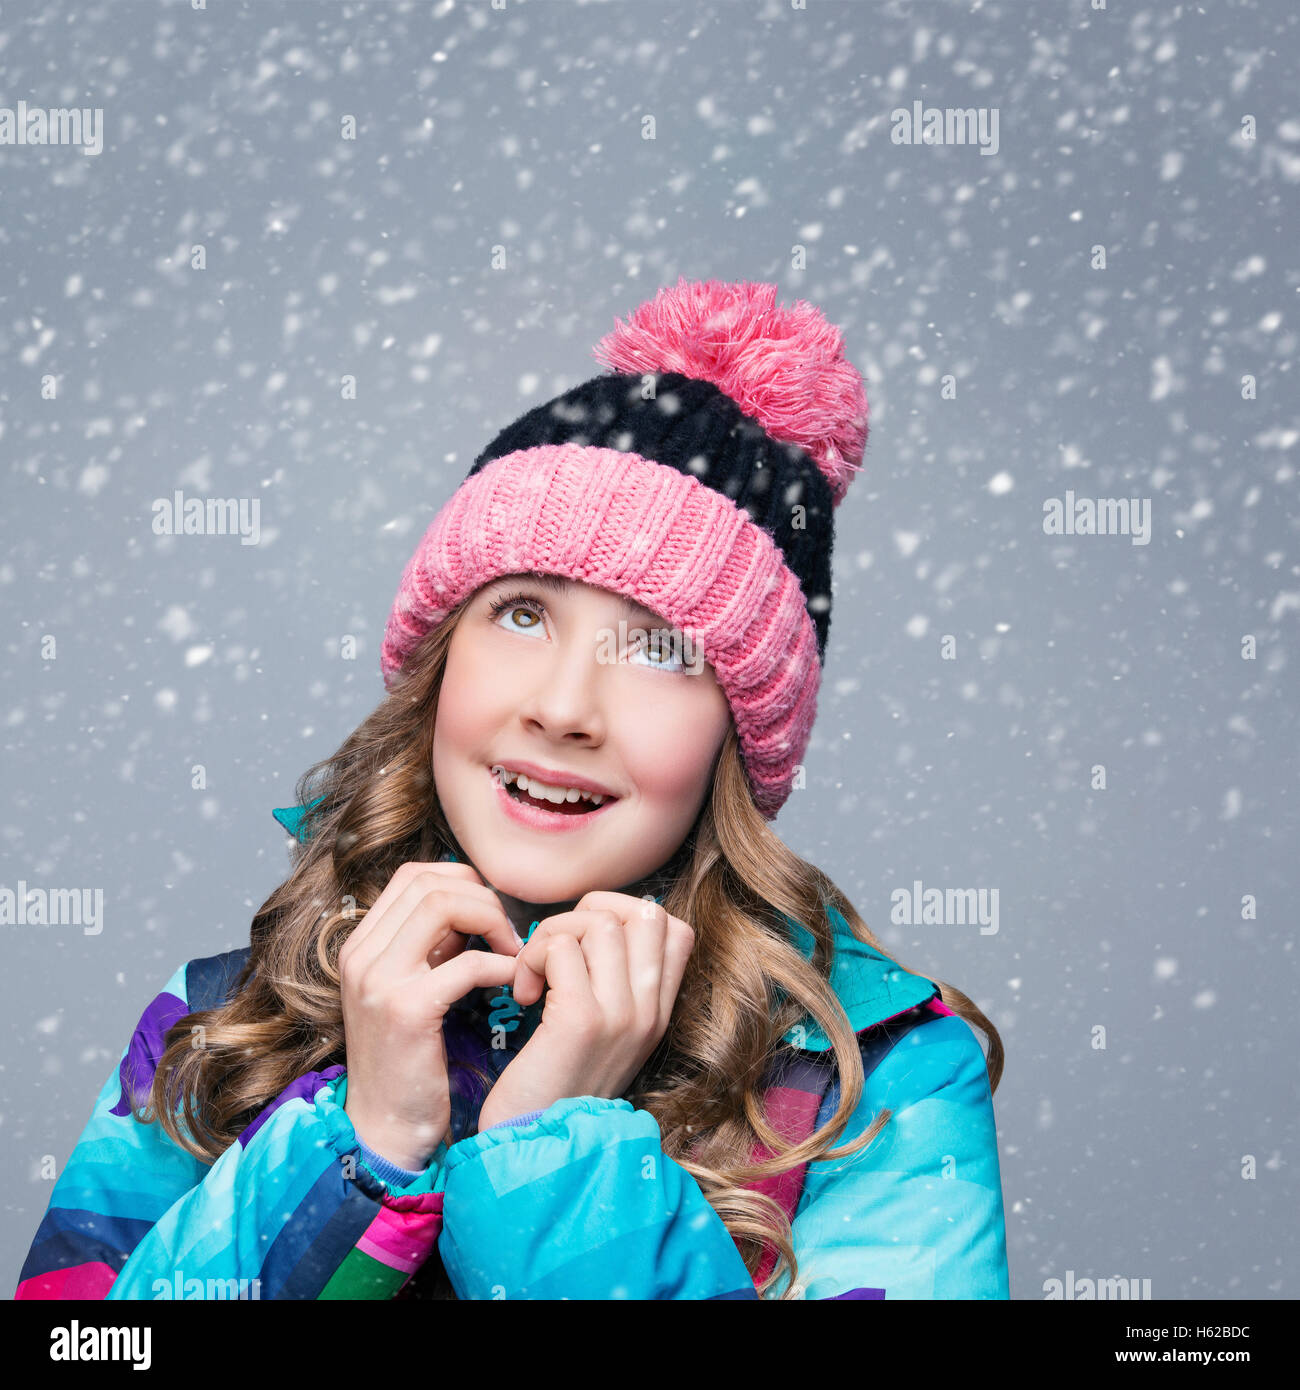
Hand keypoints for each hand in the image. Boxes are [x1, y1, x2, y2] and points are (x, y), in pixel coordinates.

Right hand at [339, 861, 521, 1170]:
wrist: (385, 1129)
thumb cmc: (409, 1060)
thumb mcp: (412, 988)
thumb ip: (434, 946)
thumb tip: (476, 906)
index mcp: (361, 945)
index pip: (413, 875)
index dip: (462, 881)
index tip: (490, 913)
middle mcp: (361, 954)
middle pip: (430, 881)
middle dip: (482, 898)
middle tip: (510, 934)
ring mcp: (379, 980)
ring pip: (444, 905)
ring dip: (492, 921)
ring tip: (513, 953)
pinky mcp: (407, 1010)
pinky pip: (468, 962)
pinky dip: (501, 964)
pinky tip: (513, 982)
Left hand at [475, 891, 694, 1131]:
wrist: (533, 1147)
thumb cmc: (555, 1084)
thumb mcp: (604, 1034)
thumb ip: (614, 983)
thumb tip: (595, 922)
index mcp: (657, 1013)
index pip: (674, 928)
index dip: (626, 915)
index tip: (586, 943)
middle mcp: (648, 1011)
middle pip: (645, 912)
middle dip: (588, 913)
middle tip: (556, 951)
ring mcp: (620, 1015)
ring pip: (598, 922)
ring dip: (552, 935)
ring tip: (535, 974)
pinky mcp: (580, 1020)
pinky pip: (560, 947)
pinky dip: (532, 957)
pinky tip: (523, 994)